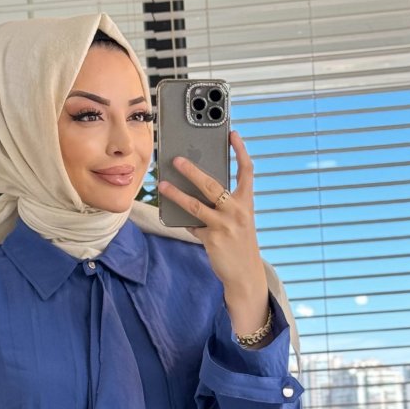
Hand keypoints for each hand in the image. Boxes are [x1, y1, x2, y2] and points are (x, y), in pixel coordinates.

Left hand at [157, 129, 267, 307]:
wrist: (245, 274)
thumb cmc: (240, 244)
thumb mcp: (239, 221)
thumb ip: (225, 206)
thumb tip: (199, 191)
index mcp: (246, 203)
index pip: (247, 172)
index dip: (240, 151)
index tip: (233, 134)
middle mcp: (237, 211)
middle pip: (212, 184)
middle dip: (192, 170)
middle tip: (177, 159)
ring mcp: (224, 225)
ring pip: (195, 204)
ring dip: (176, 194)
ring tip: (162, 185)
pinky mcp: (211, 239)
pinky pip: (192, 225)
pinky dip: (184, 221)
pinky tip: (173, 216)